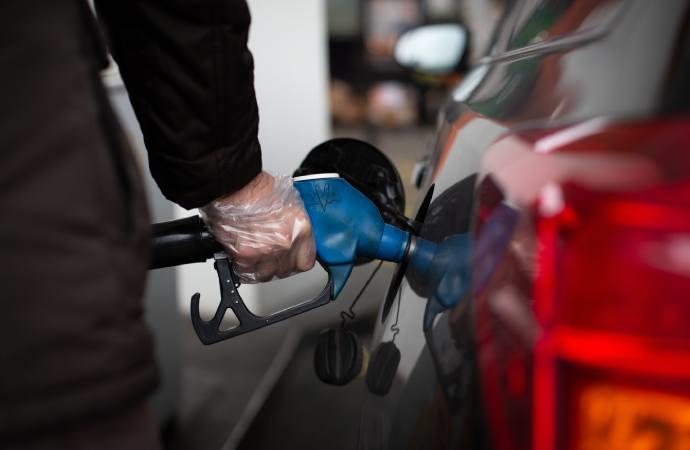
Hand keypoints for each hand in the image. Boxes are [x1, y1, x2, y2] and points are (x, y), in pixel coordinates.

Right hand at [200, 172, 315, 282]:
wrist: (234, 184)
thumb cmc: (257, 188)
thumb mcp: (290, 204)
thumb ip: (294, 227)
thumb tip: (295, 239)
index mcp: (301, 229)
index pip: (306, 262)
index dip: (296, 261)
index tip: (291, 259)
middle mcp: (286, 243)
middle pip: (285, 270)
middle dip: (277, 263)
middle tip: (268, 252)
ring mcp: (265, 251)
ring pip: (266, 274)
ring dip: (260, 267)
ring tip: (255, 253)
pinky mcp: (244, 256)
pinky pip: (247, 272)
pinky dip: (244, 267)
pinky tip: (244, 254)